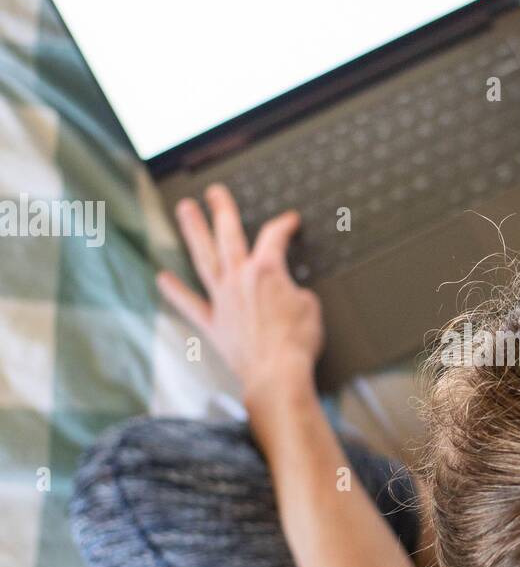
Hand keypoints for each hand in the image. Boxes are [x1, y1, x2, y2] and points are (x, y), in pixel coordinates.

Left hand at [157, 183, 323, 395]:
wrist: (278, 374)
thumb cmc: (297, 343)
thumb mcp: (310, 306)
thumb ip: (294, 290)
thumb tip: (286, 292)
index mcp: (266, 271)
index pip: (274, 237)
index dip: (284, 225)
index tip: (290, 221)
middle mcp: (239, 279)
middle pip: (229, 235)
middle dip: (223, 210)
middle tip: (215, 192)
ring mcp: (222, 300)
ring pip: (205, 258)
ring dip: (193, 232)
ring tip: (185, 210)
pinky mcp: (214, 324)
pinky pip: (191, 304)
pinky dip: (176, 292)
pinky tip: (163, 278)